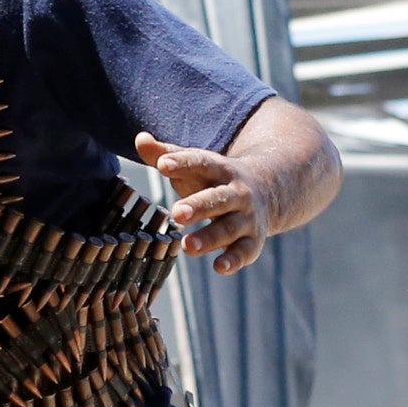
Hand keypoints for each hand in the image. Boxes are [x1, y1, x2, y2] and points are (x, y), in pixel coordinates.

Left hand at [138, 132, 272, 274]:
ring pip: (229, 228)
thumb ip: (167, 154)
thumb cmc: (215, 180)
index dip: (182, 162)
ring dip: (210, 237)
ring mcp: (247, 217)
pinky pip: (245, 251)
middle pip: (219, 198)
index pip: (201, 163)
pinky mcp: (253, 241)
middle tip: (177, 213)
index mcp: (220, 169)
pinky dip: (234, 260)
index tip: (162, 164)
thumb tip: (140, 139)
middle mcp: (237, 193)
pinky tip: (219, 267)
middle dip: (199, 206)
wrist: (267, 190)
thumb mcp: (195, 166)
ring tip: (187, 246)